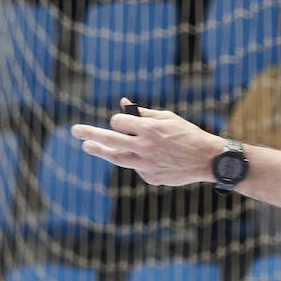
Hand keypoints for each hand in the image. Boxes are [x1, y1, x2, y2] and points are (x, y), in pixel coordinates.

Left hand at [71, 97, 223, 187]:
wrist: (206, 160)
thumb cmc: (187, 134)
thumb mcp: (168, 118)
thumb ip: (143, 112)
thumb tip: (123, 103)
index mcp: (149, 128)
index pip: (119, 122)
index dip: (117, 121)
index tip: (119, 122)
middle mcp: (144, 146)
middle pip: (110, 139)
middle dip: (90, 133)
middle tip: (74, 130)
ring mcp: (145, 164)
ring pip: (116, 157)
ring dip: (99, 151)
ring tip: (86, 146)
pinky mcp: (149, 177)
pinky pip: (136, 166)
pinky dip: (137, 160)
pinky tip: (151, 158)